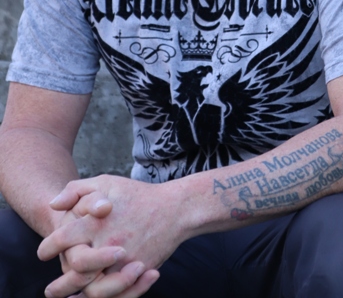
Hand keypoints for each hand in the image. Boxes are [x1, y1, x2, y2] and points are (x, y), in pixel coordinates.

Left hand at [38, 174, 187, 296]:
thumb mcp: (105, 182)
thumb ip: (76, 190)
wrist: (174, 209)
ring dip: (78, 296)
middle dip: (59, 284)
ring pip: (95, 289)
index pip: (63, 239)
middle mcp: (108, 243)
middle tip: (50, 291)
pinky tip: (92, 297)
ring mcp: (124, 261)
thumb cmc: (136, 194)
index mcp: (96, 221)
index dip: (48, 247)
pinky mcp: (137, 272)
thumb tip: (53, 205)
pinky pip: (117, 293)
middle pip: (76, 269)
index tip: (43, 252)